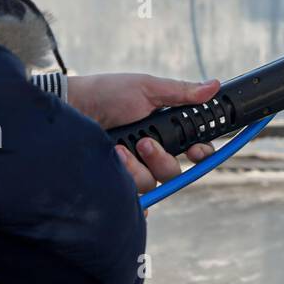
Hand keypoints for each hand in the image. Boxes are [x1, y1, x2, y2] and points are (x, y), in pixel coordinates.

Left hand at [67, 74, 219, 192]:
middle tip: (144, 143)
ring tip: (117, 149)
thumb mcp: (147, 88)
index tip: (196, 151)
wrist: (71, 107)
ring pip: (153, 182)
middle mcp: (151, 153)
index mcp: (163, 131)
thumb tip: (212, 86)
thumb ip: (181, 93)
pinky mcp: (116, 181)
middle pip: (174, 171)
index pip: (192, 150)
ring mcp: (133, 169)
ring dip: (136, 166)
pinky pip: (133, 197)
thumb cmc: (106, 94)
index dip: (200, 153)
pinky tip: (115, 170)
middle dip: (161, 158)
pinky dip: (127, 188)